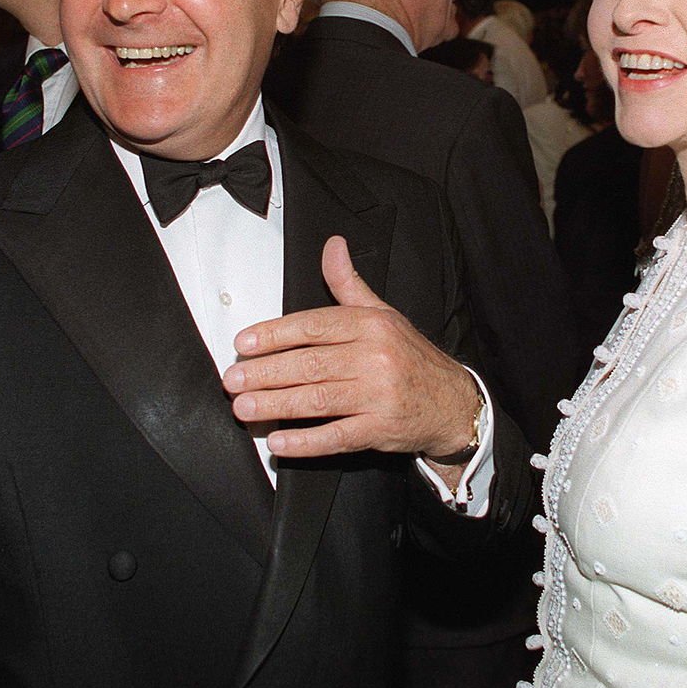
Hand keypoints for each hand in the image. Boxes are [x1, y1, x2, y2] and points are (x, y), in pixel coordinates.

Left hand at [222, 235, 480, 460]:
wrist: (453, 401)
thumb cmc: (411, 357)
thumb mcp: (383, 313)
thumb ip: (349, 283)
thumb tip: (332, 246)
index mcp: (371, 325)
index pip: (314, 326)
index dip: (275, 334)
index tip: (244, 343)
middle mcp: (376, 357)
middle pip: (311, 364)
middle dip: (266, 372)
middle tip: (233, 379)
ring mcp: (378, 396)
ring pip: (319, 399)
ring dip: (276, 404)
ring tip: (245, 406)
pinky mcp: (380, 430)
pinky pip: (337, 437)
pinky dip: (305, 441)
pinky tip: (279, 440)